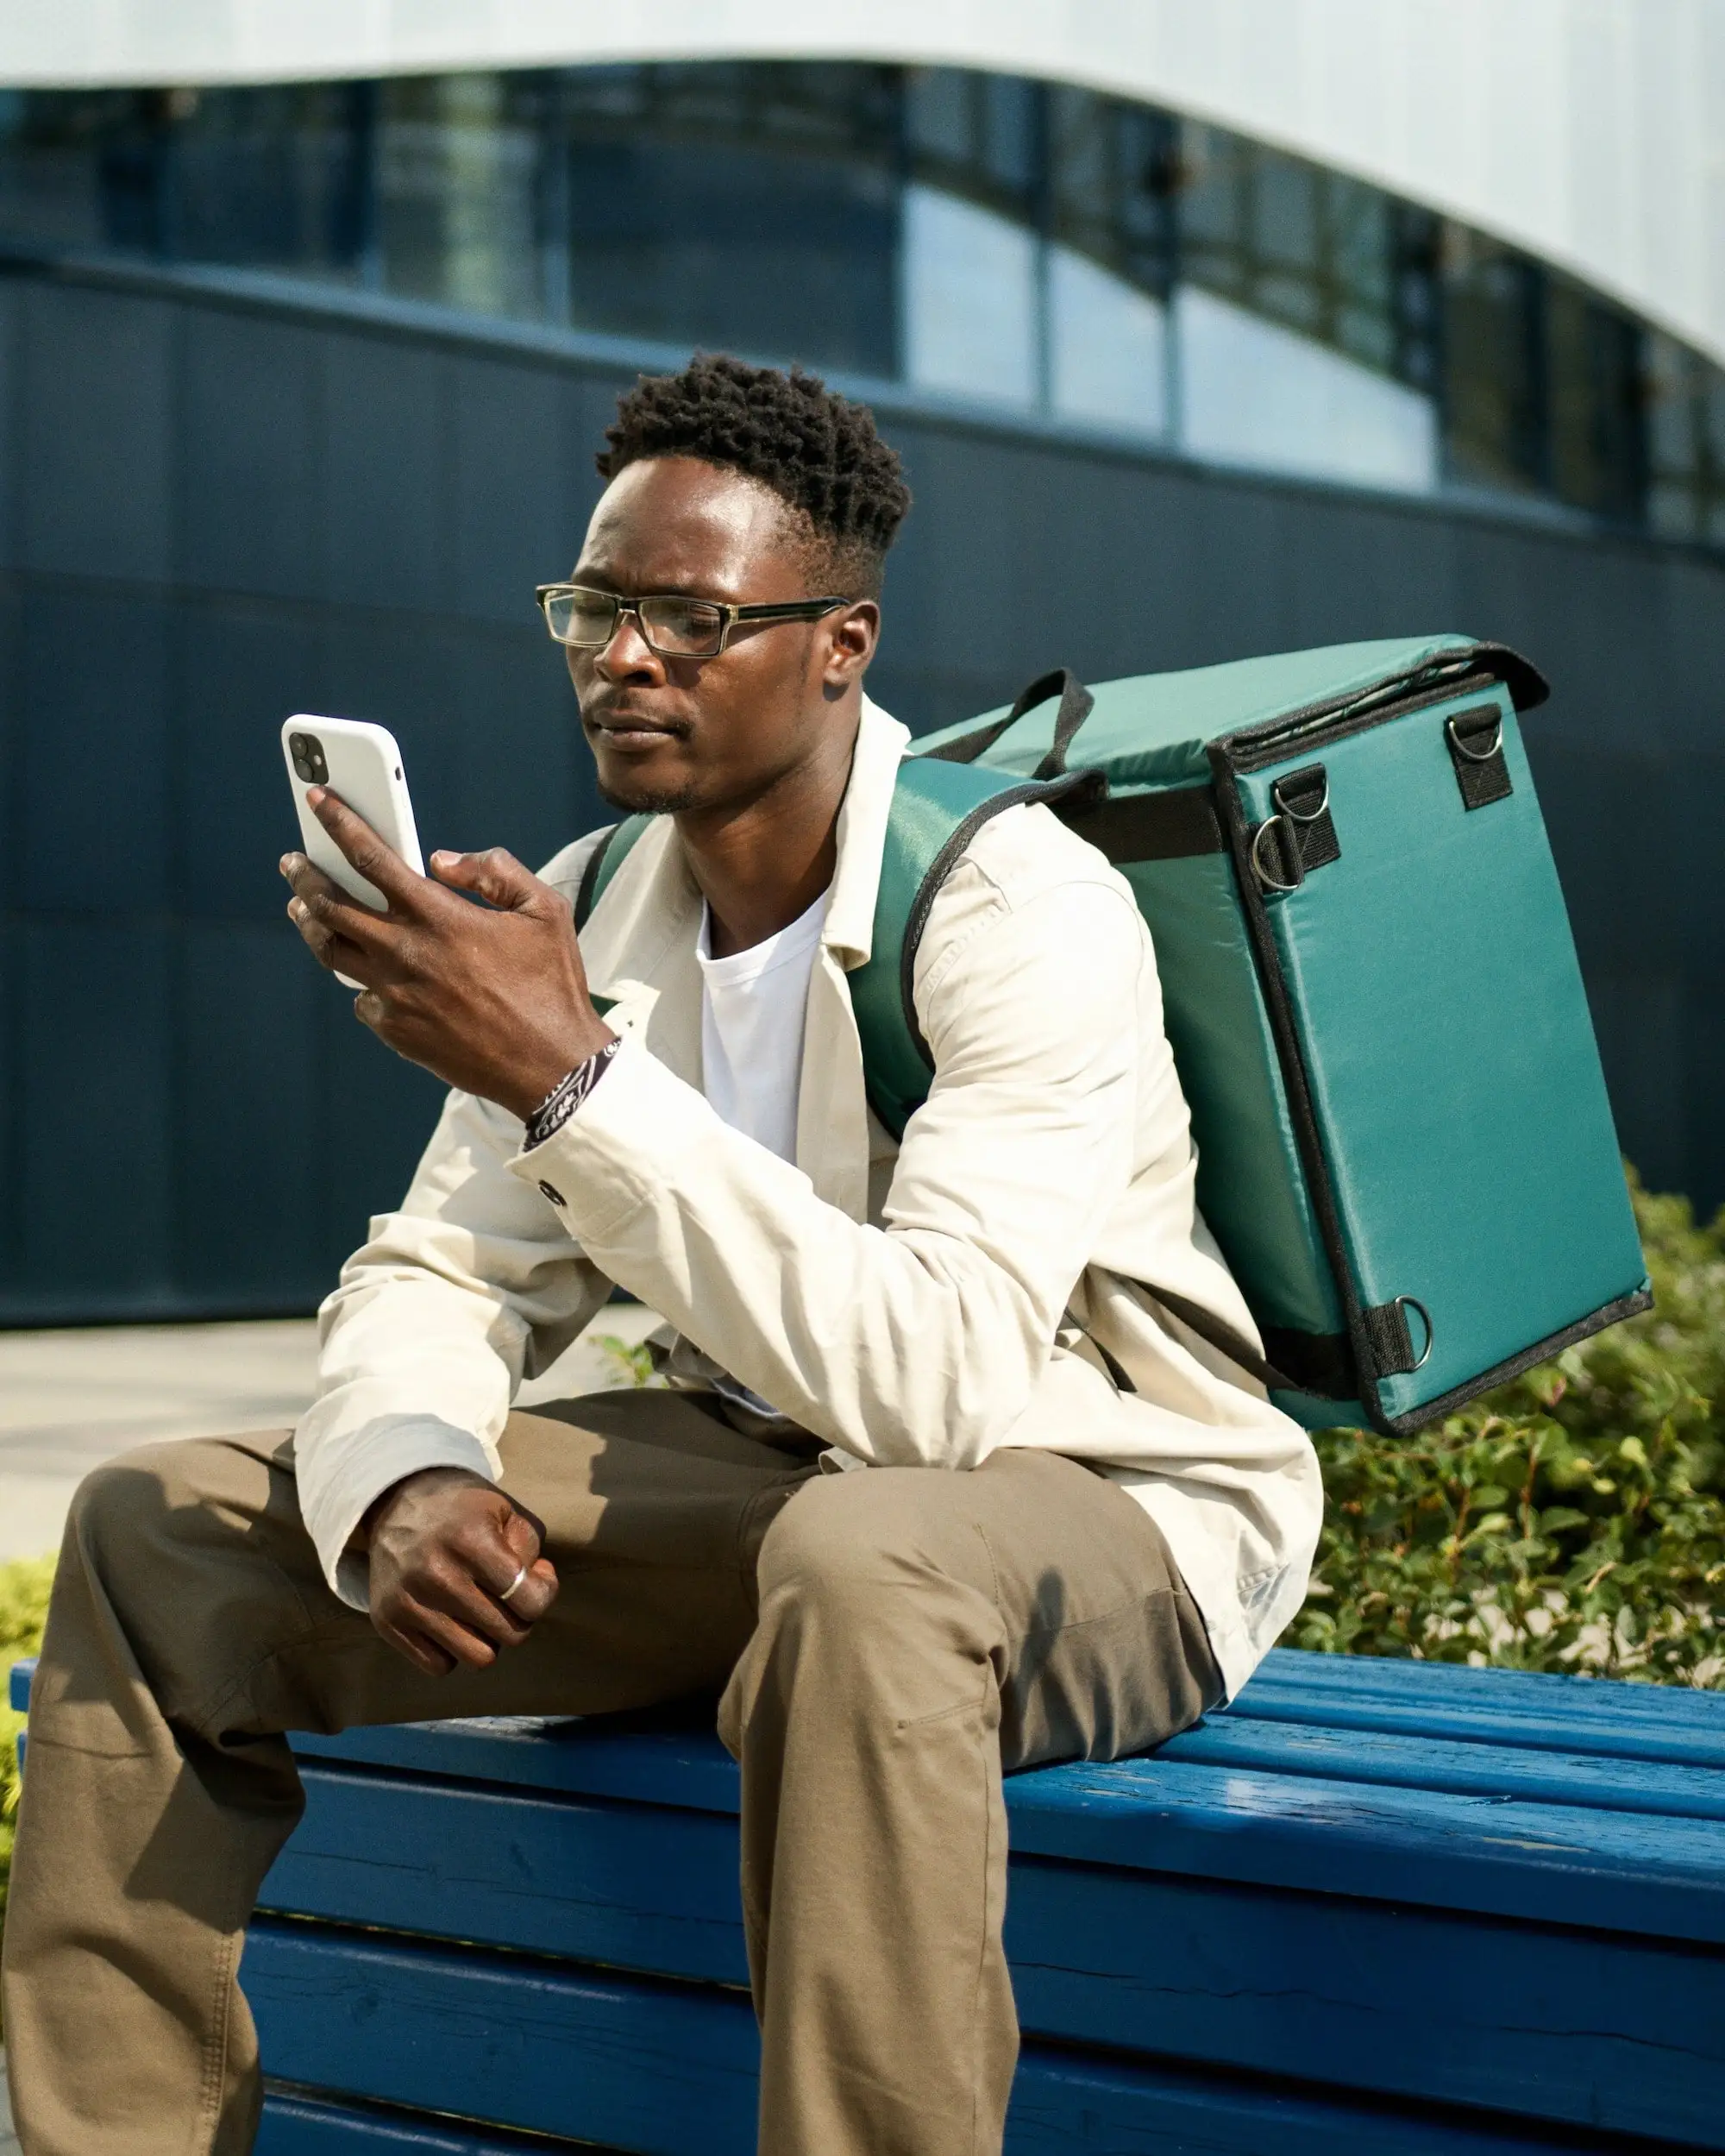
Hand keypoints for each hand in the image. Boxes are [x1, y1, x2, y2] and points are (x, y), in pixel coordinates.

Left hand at [280, 789, 614, 1119]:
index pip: (371, 857)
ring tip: (302, 909)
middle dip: (305, 875)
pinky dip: (362, 981)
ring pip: (332, 951)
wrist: (550, 1067)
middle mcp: (406, 952)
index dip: (339, 822)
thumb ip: (495, 871)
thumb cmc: (551, 985)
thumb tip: (443, 860)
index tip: (316, 798)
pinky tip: (366, 975)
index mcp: (440, 916)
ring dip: (311, 924)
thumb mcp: (544, 911)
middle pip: (330, 905)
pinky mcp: (396, 1031)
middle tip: (293, 862)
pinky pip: (363, 999)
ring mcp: (395, 995)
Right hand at [363, 1467, 559, 1674]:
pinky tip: (448, 1621)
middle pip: (509, 1634)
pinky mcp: (387, 1623)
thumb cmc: (461, 1511)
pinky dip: (451, 1650)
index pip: (530, 1601)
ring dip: (487, 1638)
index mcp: (472, 1541)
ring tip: (478, 1611)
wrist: (395, 1505)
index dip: (543, 1594)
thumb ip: (529, 1552)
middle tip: (505, 1597)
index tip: (533, 1580)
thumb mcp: (504, 1512)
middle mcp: (438, 1575)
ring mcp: (409, 1602)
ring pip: (479, 1658)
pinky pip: (440, 1666)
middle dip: (517, 1618)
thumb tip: (535, 1593)